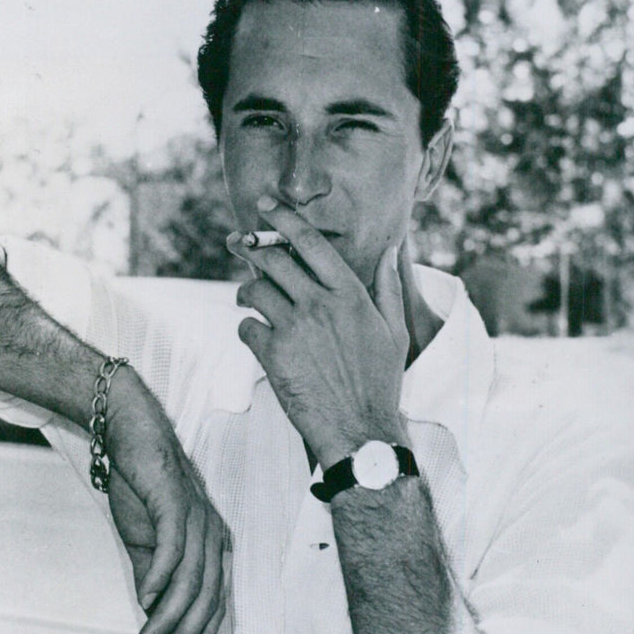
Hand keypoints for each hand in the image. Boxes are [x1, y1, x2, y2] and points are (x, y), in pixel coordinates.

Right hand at [104, 367, 226, 633]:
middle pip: (207, 598)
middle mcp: (213, 535)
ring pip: (191, 582)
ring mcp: (198, 519)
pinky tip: (145, 601)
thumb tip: (153, 614)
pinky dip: (161, 579)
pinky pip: (174, 550)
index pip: (215, 602)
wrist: (130, 437)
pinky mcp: (177, 505)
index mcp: (212, 546)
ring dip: (168, 618)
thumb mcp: (145, 543)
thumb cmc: (141, 489)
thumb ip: (153, 578)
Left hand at [228, 199, 408, 468]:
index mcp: (350, 293)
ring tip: (248, 298)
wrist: (359, 429)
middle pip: (274, 259)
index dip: (284, 219)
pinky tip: (255, 335)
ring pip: (255, 289)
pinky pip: (247, 327)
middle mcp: (320, 304)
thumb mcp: (394, 331)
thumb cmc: (379, 383)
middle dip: (252, 248)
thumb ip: (388, 287)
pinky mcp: (273, 354)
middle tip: (239, 244)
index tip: (266, 205)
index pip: (311, 242)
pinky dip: (246, 328)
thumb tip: (390, 249)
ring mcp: (294, 327)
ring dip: (246, 291)